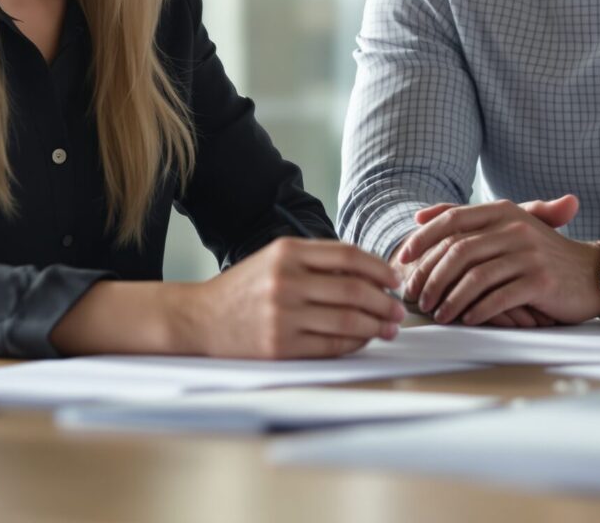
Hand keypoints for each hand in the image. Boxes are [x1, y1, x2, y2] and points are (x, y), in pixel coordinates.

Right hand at [181, 238, 404, 358]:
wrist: (200, 319)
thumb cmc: (245, 288)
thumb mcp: (275, 259)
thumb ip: (316, 261)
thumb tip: (369, 274)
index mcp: (287, 252)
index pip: (348, 255)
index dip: (379, 268)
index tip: (394, 280)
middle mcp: (286, 281)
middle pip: (354, 290)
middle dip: (384, 302)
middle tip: (398, 310)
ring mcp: (283, 315)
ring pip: (347, 321)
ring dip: (376, 326)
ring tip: (388, 328)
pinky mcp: (281, 346)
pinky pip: (331, 346)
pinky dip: (355, 344)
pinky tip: (363, 340)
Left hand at [395, 197, 599, 326]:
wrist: (593, 273)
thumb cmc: (543, 254)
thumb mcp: (509, 227)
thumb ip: (468, 220)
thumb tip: (420, 215)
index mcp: (504, 211)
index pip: (452, 219)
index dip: (423, 239)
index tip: (403, 259)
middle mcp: (515, 228)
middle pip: (458, 250)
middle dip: (432, 276)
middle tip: (418, 297)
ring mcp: (528, 254)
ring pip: (475, 277)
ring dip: (451, 299)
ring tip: (439, 314)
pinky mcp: (540, 280)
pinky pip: (499, 297)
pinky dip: (479, 310)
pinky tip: (468, 320)